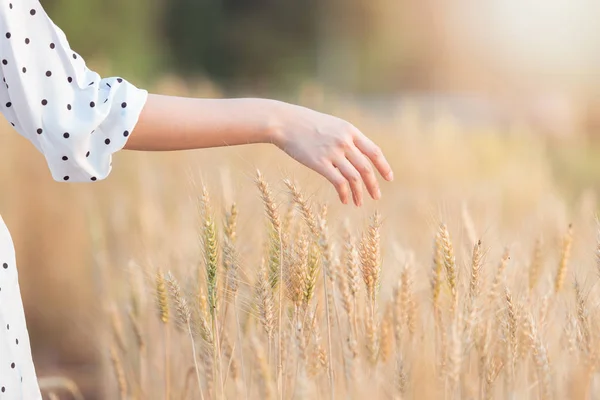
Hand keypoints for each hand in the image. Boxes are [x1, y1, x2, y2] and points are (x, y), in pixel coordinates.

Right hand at [270, 102, 393, 205]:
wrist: (285, 122)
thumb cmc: (307, 124)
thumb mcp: (332, 125)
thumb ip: (346, 138)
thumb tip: (356, 156)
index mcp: (350, 131)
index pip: (374, 151)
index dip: (383, 166)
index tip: (389, 178)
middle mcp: (344, 142)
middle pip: (366, 167)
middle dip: (373, 184)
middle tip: (377, 196)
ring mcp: (332, 152)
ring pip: (354, 177)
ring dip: (359, 192)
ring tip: (359, 202)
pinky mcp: (320, 163)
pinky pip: (338, 182)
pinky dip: (344, 193)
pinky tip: (344, 200)